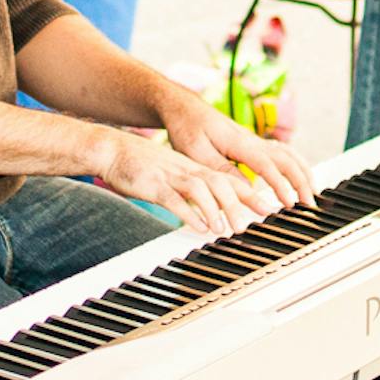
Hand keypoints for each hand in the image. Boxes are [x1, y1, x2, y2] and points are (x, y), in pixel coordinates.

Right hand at [94, 131, 263, 236]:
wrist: (111, 149)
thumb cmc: (142, 166)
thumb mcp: (172, 175)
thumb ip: (191, 191)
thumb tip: (209, 212)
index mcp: (193, 169)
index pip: (228, 178)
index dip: (249, 193)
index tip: (268, 209)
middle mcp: (186, 170)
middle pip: (221, 183)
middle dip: (239, 203)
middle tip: (251, 223)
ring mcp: (170, 177)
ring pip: (201, 189)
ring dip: (216, 210)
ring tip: (225, 230)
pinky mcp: (153, 185)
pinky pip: (175, 199)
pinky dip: (190, 214)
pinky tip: (199, 228)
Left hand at [160, 97, 315, 211]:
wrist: (183, 107)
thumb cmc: (186, 128)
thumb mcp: (196, 152)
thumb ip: (222, 169)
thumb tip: (247, 189)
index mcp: (237, 141)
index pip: (266, 164)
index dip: (280, 184)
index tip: (289, 203)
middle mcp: (251, 139)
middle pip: (285, 158)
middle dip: (300, 181)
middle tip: (309, 204)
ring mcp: (254, 140)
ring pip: (287, 153)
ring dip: (302, 172)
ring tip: (312, 192)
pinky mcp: (252, 143)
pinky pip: (281, 152)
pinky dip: (295, 164)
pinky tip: (299, 176)